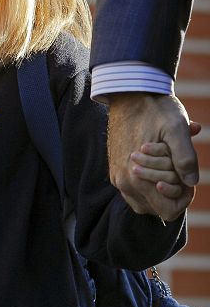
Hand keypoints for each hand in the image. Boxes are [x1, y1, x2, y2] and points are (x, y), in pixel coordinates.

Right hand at [107, 93, 197, 220]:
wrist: (127, 94)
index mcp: (137, 178)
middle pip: (156, 208)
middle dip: (172, 192)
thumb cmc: (154, 110)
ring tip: (168, 164)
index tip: (187, 179)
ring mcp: (117, 176)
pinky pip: (134, 188)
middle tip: (179, 169)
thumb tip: (191, 182)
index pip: (167, 212)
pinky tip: (156, 159)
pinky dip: (148, 180)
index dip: (183, 199)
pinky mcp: (115, 168)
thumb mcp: (177, 130)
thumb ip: (186, 159)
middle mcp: (123, 182)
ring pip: (144, 200)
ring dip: (159, 187)